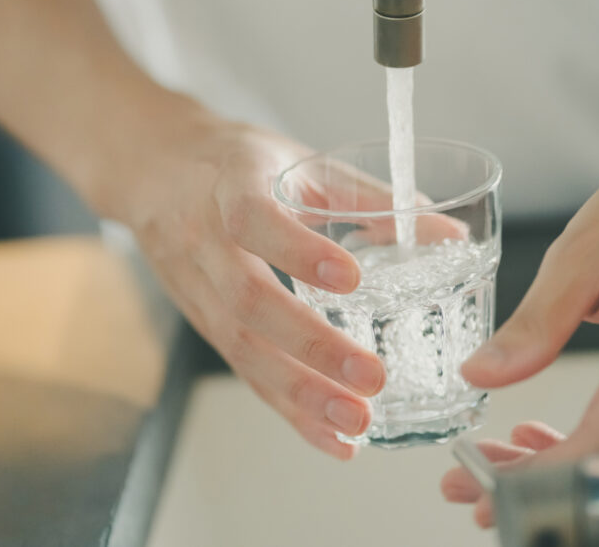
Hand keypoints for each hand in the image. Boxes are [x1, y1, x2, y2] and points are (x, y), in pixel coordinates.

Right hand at [109, 107, 387, 458]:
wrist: (152, 170)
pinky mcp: (203, 321)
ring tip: (356, 422)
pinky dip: (287, 408)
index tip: (351, 278)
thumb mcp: (297, 160)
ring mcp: (196, 286)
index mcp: (230, 185)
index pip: (253, 219)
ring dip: (299, 392)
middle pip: (247, 301)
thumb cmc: (233, 162)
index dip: (297, 250)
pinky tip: (330, 437)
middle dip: (310, 345)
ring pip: (240, 347)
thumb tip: (446, 233)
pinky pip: (242, 369)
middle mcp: (203, 239)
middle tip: (371, 377)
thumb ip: (369, 195)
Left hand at [442, 139, 598, 524]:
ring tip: (496, 465)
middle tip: (473, 488)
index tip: (493, 482)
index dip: (551, 473)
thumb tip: (483, 374)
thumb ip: (538, 319)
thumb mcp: (585, 247)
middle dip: (543, 485)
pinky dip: (586, 444)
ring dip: (560, 469)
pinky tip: (541, 437)